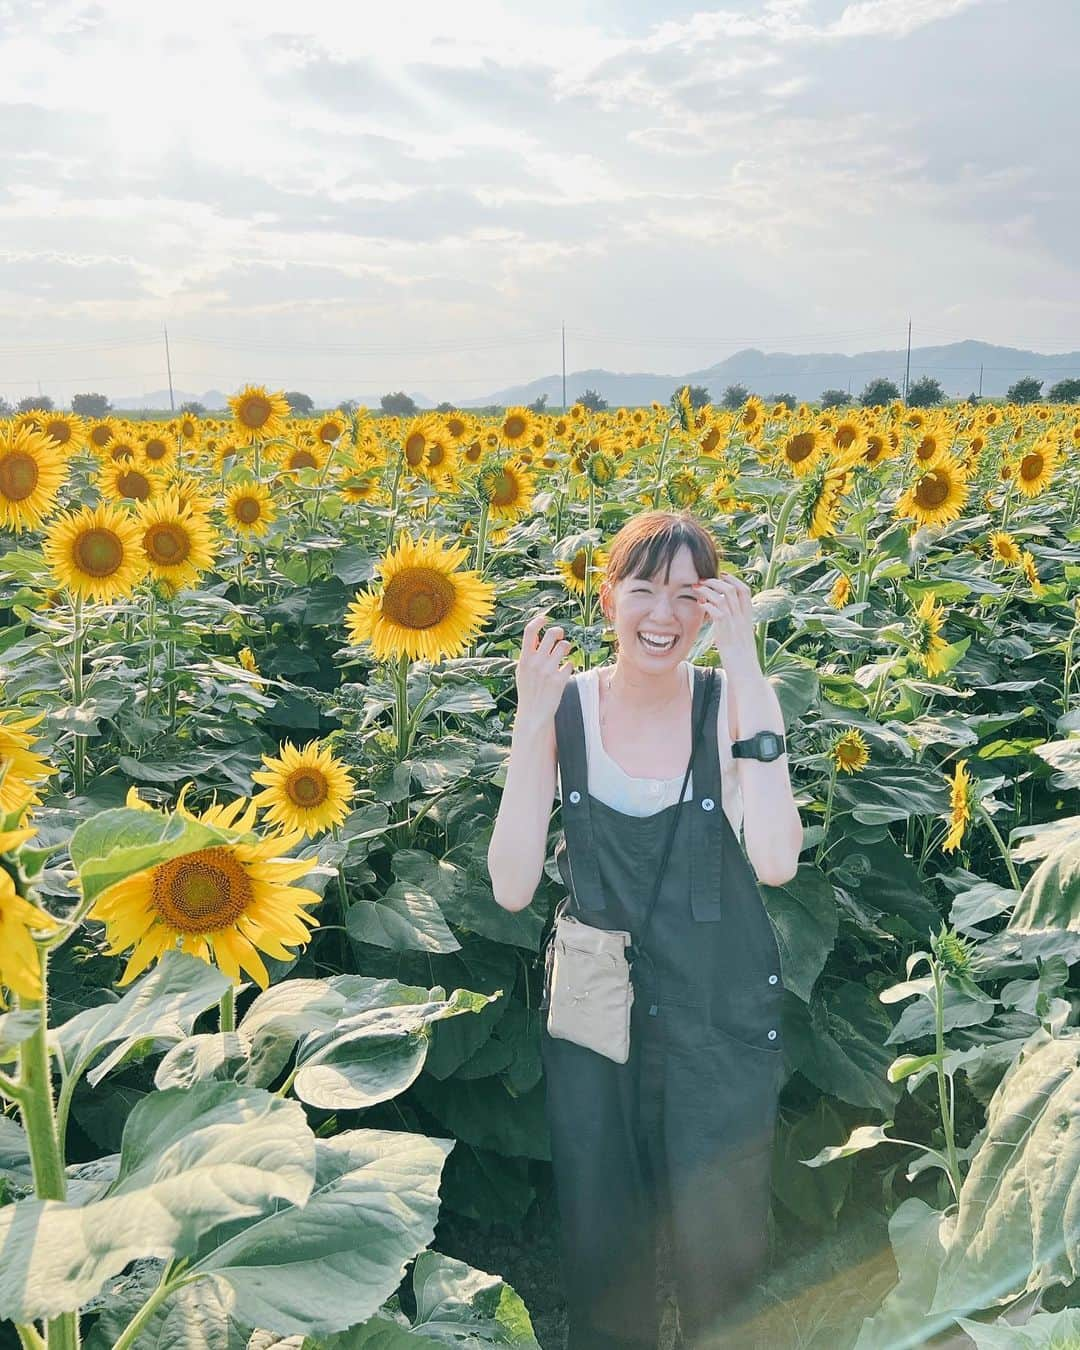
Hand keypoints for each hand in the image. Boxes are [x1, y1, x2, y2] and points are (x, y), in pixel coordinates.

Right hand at [515, 609, 573, 726]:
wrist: (533, 714)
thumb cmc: (528, 692)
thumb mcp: (521, 672)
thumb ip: (527, 655)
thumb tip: (534, 637)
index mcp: (524, 659)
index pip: (529, 631)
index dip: (538, 621)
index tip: (545, 619)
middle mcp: (536, 663)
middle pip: (551, 634)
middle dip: (558, 632)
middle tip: (560, 636)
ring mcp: (548, 671)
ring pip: (564, 646)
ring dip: (566, 647)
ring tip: (564, 653)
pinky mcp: (559, 680)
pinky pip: (570, 664)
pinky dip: (569, 665)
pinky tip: (565, 671)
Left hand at [693, 574, 760, 675]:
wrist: (745, 674)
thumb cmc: (741, 661)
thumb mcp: (740, 640)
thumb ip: (734, 628)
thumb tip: (724, 621)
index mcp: (748, 619)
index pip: (745, 591)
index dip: (734, 580)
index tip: (722, 575)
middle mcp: (743, 619)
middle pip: (733, 589)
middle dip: (717, 580)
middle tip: (703, 579)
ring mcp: (735, 625)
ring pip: (723, 597)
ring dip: (709, 589)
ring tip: (697, 588)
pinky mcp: (726, 633)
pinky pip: (717, 612)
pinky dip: (707, 604)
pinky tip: (699, 604)